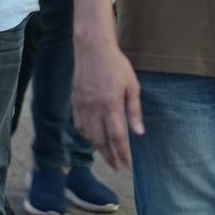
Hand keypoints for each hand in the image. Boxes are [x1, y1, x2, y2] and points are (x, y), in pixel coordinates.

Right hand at [72, 38, 143, 169]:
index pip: (117, 136)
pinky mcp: (75, 101)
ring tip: (107, 155)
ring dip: (98, 148)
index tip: (128, 164)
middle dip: (110, 156)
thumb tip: (139, 133)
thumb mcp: (132, 86)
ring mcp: (82, 105)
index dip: (123, 153)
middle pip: (101, 140)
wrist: (92, 48)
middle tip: (117, 167)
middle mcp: (94, 108)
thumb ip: (134, 111)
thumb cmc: (116, 65)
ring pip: (88, 134)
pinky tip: (92, 139)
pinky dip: (85, 136)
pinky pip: (79, 124)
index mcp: (110, 104)